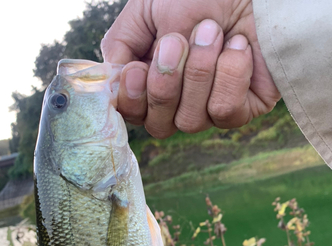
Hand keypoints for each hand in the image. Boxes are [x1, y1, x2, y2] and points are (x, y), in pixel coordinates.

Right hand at [102, 0, 279, 137]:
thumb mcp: (147, 9)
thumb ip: (119, 45)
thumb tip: (111, 83)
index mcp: (153, 80)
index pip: (134, 114)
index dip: (132, 100)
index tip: (137, 69)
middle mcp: (179, 102)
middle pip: (159, 126)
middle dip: (166, 84)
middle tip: (178, 41)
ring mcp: (210, 109)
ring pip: (190, 121)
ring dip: (200, 72)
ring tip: (214, 32)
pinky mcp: (242, 110)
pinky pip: (224, 113)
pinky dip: (229, 75)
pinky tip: (238, 48)